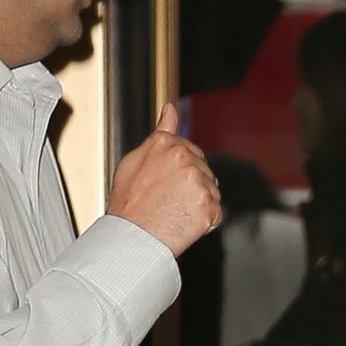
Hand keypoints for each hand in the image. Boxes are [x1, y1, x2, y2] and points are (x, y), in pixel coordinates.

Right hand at [107, 104, 222, 257]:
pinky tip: (184, 223)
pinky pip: (216, 213)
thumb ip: (160, 133)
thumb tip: (171, 109)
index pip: (192, 152)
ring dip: (199, 203)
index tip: (169, 184)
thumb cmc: (129, 201)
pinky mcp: (209, 207)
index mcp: (169, 144)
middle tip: (169, 201)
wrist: (132, 236)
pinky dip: (205, 221)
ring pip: (211, 192)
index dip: (181, 171)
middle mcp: (187, 160)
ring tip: (175, 212)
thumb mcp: (136, 158)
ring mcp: (200, 184)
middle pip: (204, 171)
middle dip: (193, 185)